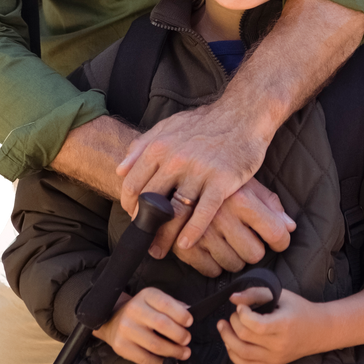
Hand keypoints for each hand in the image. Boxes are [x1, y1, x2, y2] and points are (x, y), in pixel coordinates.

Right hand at [93, 288, 192, 363]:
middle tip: (187, 340)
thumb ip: (172, 305)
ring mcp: (126, 329)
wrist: (113, 320)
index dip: (181, 315)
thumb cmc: (142, 310)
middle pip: (162, 324)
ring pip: (155, 345)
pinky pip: (145, 359)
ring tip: (184, 354)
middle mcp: (134, 310)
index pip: (166, 304)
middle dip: (179, 335)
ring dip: (174, 352)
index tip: (190, 323)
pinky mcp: (121, 346)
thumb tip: (190, 312)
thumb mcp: (155, 301)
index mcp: (145, 295)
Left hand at [117, 0, 363, 250]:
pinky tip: (186, 244)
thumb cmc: (204, 123)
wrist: (243, 114)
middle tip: (144, 242)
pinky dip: (192, 232)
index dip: (130, 206)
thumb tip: (120, 169)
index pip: (133, 184)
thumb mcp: (168, 126)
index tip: (134, 218)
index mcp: (159, 146)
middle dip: (145, 226)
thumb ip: (142, 146)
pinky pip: (204, 213)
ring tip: (161, 250)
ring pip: (175, 212)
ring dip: (165, 236)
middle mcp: (175, 159)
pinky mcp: (222, 181)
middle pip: (151, 202)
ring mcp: (199, 171)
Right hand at [150, 178, 295, 276]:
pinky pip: (210, 270)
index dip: (280, 240)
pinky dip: (213, 264)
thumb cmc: (215, 175)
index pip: (276, 233)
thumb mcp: (244, 180)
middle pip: (255, 254)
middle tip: (245, 237)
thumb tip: (290, 227)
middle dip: (253, 248)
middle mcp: (223, 216)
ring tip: (226, 240)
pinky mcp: (183, 245)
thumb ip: (269, 203)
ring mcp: (202, 232)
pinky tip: (210, 248)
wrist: (170, 165)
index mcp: (241, 198)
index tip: (276, 240)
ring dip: (233, 257)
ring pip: (234, 264)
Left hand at [217, 287, 316, 363]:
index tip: (241, 306)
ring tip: (223, 326)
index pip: (256, 325)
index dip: (242, 314)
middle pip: (245, 338)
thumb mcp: (281, 295)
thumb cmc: (299, 309)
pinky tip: (229, 343)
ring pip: (242, 354)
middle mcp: (278, 345)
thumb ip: (256, 293)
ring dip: (227, 339)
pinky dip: (233, 355)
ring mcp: (275, 358)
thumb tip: (233, 298)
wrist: (318, 331)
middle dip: (233, 322)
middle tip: (233, 313)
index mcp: (283, 325)